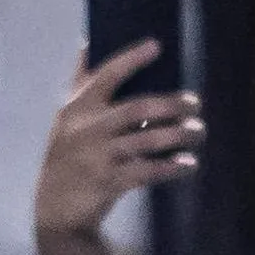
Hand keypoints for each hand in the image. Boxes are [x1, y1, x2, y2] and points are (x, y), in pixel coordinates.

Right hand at [34, 43, 203, 239]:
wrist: (55, 212)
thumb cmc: (67, 160)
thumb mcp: (65, 122)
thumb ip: (79, 86)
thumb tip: (86, 42)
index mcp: (77, 111)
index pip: (106, 76)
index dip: (131, 60)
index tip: (156, 46)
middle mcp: (87, 131)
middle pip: (140, 108)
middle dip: (174, 104)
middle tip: (195, 105)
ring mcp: (97, 158)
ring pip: (149, 139)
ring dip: (180, 135)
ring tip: (198, 132)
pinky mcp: (107, 183)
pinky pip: (148, 171)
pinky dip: (172, 168)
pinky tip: (188, 165)